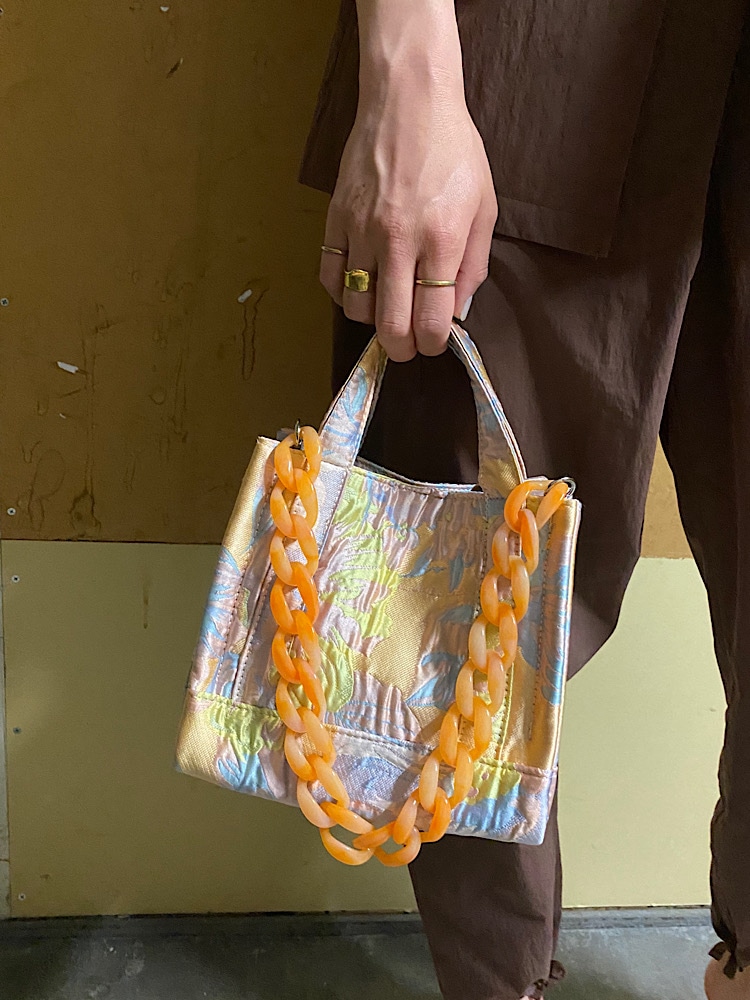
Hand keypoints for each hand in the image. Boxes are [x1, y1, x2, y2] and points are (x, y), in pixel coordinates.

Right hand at [319, 2, 496, 361]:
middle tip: (407, 343)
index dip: (433, 344)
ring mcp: (362, 231)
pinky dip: (343, 292)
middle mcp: (399, 241)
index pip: (431, 322)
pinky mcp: (336, 219)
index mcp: (442, 240)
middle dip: (401, 348)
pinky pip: (330, 277)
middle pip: (390, 326)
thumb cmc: (453, 151)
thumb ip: (473, 266)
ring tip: (386, 306)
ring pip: (356, 307)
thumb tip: (457, 312)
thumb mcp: (484, 207)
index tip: (434, 341)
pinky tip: (361, 284)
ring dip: (372, 319)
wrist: (408, 100)